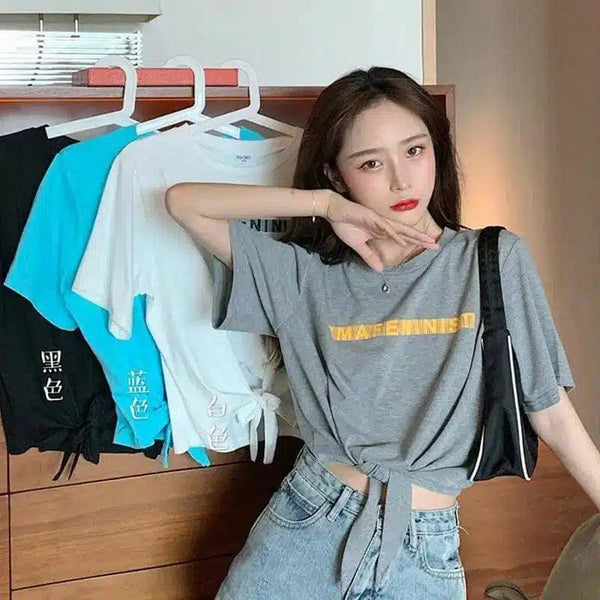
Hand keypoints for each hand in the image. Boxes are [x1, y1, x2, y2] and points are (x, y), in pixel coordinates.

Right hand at [323, 192, 439, 271]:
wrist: (333, 210)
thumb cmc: (345, 224)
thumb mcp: (358, 245)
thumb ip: (369, 256)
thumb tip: (380, 269)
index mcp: (382, 230)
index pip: (402, 237)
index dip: (415, 242)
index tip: (428, 247)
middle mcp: (383, 225)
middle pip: (406, 233)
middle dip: (421, 239)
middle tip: (436, 246)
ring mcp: (378, 221)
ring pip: (399, 229)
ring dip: (413, 235)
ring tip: (426, 241)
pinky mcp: (370, 218)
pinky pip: (384, 227)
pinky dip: (393, 234)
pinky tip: (402, 240)